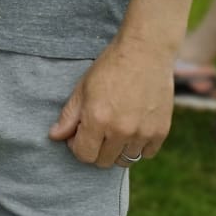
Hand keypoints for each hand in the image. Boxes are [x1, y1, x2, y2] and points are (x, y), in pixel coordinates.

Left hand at [48, 36, 173, 167]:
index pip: (84, 155)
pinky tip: (132, 128)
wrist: (144, 54)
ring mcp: (143, 133)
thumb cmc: (109, 68)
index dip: (77, 146)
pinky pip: (146, 154)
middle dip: (95, 149)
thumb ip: (69, 116)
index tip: (78, 134)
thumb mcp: (82, 88)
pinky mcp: (161, 132)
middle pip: (104, 161)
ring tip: (114, 129)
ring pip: (126, 160)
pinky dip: (137, 146)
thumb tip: (54, 136)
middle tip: (95, 131)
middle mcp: (121, 131)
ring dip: (116, 149)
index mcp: (97, 119)